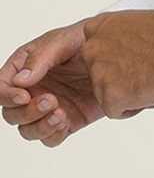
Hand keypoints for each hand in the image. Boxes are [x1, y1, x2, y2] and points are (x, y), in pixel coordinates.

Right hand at [1, 19, 104, 146]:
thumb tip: (20, 81)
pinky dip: (53, 135)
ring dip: (39, 127)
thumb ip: (40, 60)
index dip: (7, 96)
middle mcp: (33, 90)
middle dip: (27, 112)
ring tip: (59, 113)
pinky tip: (64, 121)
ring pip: (28, 130)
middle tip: (50, 100)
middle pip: (12, 114)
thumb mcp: (62, 41)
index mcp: (23, 69)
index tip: (24, 96)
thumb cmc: (85, 40)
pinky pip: (51, 138)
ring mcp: (48, 108)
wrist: (117, 52)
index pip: (1, 88)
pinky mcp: (66, 120)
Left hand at [79, 7, 153, 117]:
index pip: (97, 54)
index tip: (135, 58)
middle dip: (121, 78)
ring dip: (128, 92)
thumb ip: (118, 40)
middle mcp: (92, 50)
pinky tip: (149, 90)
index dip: (119, 60)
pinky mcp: (109, 96)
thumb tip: (120, 57)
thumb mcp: (133, 25)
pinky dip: (133, 107)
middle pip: (100, 75)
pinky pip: (115, 111)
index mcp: (97, 28)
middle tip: (145, 70)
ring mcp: (99, 74)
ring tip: (151, 77)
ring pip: (107, 94)